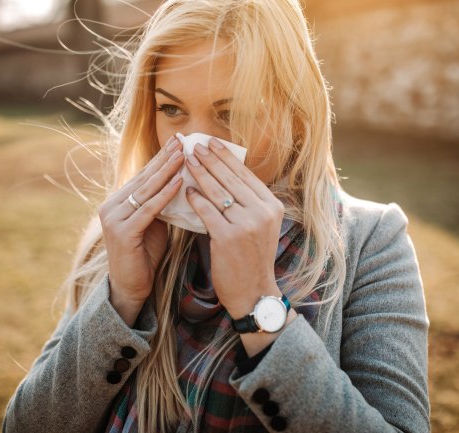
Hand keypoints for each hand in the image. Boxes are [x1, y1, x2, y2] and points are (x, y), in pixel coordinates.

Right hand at [98, 136, 183, 307]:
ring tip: (183, 155)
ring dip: (166, 171)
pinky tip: (179, 183)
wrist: (131, 287)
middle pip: (144, 178)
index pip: (142, 175)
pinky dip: (165, 195)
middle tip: (182, 140)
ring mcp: (114, 218)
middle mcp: (111, 206)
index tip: (177, 141)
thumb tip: (181, 182)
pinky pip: (148, 209)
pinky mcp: (122, 232)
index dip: (160, 158)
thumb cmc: (145, 256)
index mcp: (118, 202)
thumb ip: (159, 204)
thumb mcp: (154, 224)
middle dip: (164, 159)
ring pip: (146, 190)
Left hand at [183, 137, 284, 319]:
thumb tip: (225, 174)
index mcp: (272, 206)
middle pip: (230, 179)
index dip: (226, 157)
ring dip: (200, 173)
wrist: (253, 292)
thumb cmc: (251, 258)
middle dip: (210, 159)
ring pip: (217, 192)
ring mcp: (246, 225)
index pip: (245, 175)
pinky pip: (207, 211)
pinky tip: (186, 190)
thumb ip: (248, 202)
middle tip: (195, 145)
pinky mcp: (228, 238)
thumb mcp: (260, 226)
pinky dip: (195, 199)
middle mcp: (262, 213)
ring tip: (187, 160)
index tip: (212, 142)